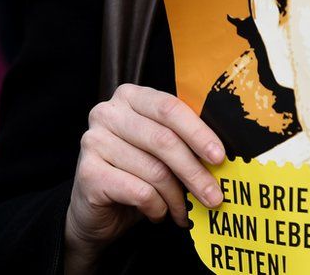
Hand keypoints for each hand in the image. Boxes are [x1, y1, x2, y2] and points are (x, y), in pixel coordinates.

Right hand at [65, 84, 225, 273]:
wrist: (96, 210)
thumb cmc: (136, 173)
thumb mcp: (161, 150)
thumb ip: (183, 140)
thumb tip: (222, 155)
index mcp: (131, 97)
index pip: (171, 108)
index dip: (199, 133)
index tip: (220, 157)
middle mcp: (108, 113)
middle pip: (164, 140)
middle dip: (195, 172)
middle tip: (214, 196)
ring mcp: (94, 142)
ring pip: (154, 170)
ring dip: (177, 197)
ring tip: (183, 210)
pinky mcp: (88, 173)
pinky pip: (139, 191)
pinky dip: (157, 207)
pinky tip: (158, 213)